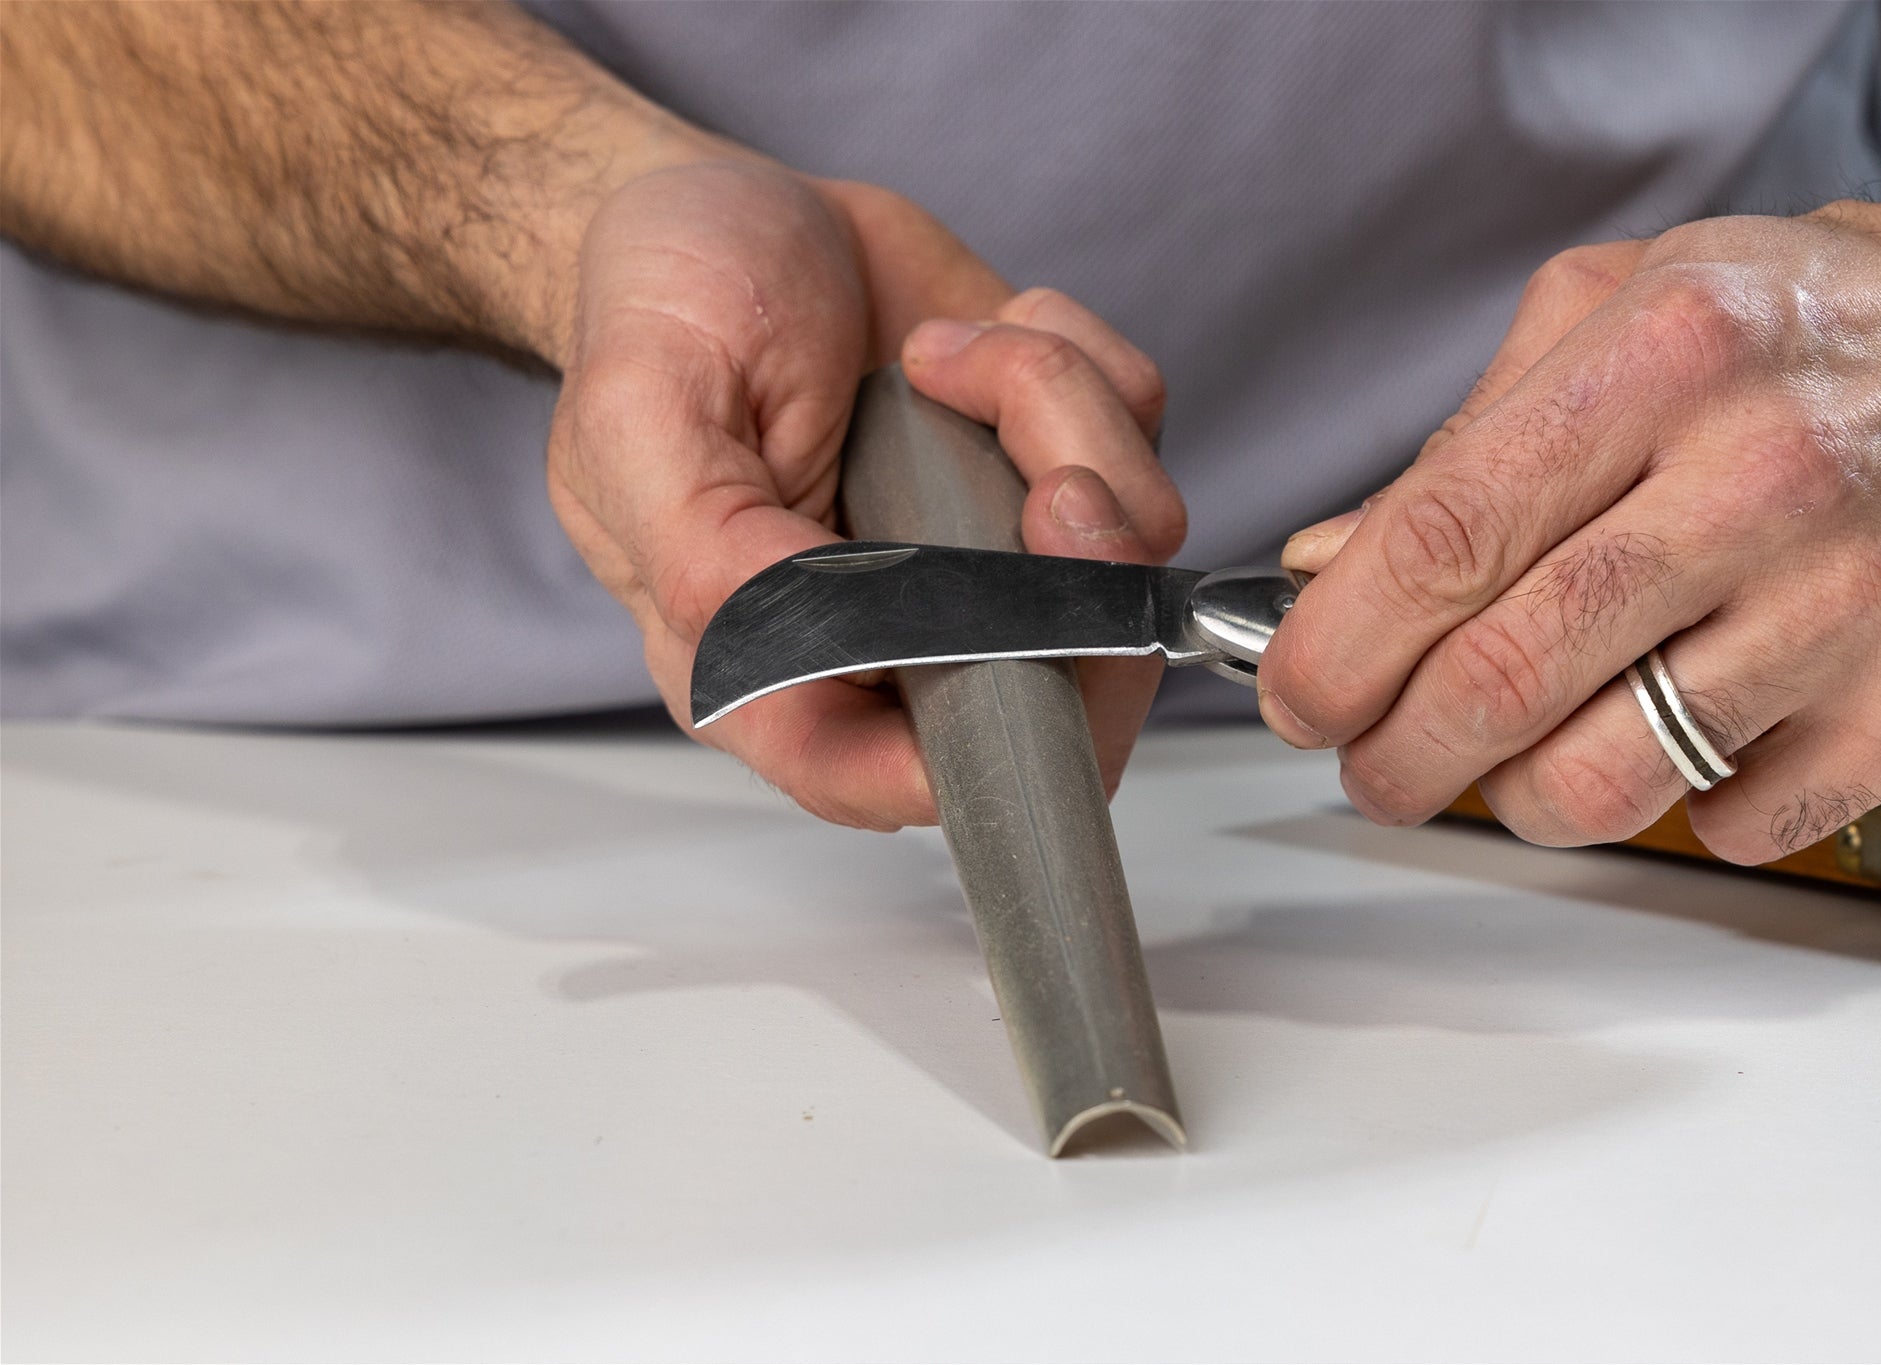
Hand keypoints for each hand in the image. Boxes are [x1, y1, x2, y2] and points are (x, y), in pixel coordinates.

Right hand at [542, 159, 1184, 830]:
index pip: (894, 779)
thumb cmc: (658, 311)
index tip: (1034, 641)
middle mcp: (900, 627)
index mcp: (775, 658)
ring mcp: (988, 547)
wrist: (725, 205)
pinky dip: (1081, 360)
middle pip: (1065, 683)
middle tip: (1046, 478)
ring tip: (945, 355)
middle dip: (1085, 573)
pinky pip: (1137, 437)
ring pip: (1124, 544)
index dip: (988, 747)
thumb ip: (710, 553)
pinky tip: (976, 334)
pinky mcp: (1044, 461)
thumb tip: (820, 645)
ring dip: (1061, 418)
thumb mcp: (641, 416)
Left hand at [1260, 199, 1880, 862]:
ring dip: (1509, 800)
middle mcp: (1762, 480)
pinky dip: (1671, 811)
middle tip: (1370, 762)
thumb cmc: (1815, 323)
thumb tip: (1330, 564)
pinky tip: (1673, 741)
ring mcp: (1851, 606)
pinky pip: (1730, 826)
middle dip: (1392, 755)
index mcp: (1667, 360)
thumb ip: (1467, 440)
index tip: (1297, 690)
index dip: (1336, 643)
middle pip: (1502, 681)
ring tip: (1503, 761)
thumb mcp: (1625, 307)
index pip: (1443, 539)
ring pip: (1602, 783)